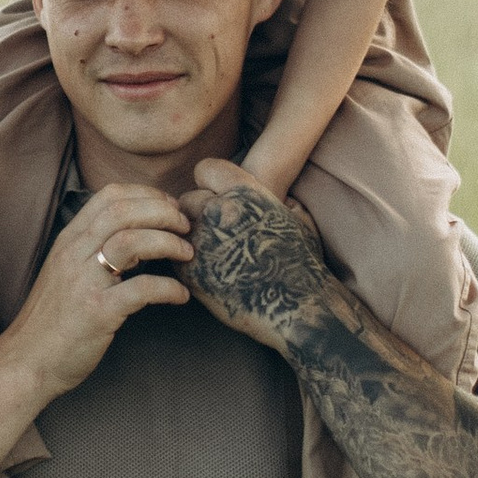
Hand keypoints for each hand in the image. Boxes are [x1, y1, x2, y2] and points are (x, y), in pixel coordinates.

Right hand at [7, 182, 193, 397]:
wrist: (26, 362)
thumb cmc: (50, 321)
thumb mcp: (65, 272)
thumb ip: (91, 250)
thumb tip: (135, 236)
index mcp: (68, 241)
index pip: (109, 196)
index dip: (147, 194)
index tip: (169, 207)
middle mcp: (74, 254)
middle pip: (124, 211)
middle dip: (164, 212)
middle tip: (185, 226)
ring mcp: (84, 282)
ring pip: (132, 241)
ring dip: (169, 242)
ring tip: (187, 254)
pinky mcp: (98, 312)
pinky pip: (142, 289)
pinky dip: (169, 288)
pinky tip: (180, 295)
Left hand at [180, 166, 328, 356]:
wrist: (296, 309)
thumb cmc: (302, 265)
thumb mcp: (299, 219)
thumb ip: (278, 200)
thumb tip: (275, 195)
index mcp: (246, 193)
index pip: (205, 169)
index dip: (211, 184)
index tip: (217, 198)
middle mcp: (220, 212)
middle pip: (187, 199)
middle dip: (198, 214)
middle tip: (215, 233)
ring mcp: (202, 241)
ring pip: (178, 229)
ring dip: (190, 238)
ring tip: (214, 254)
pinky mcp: (190, 271)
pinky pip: (175, 256)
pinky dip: (187, 262)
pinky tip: (210, 272)